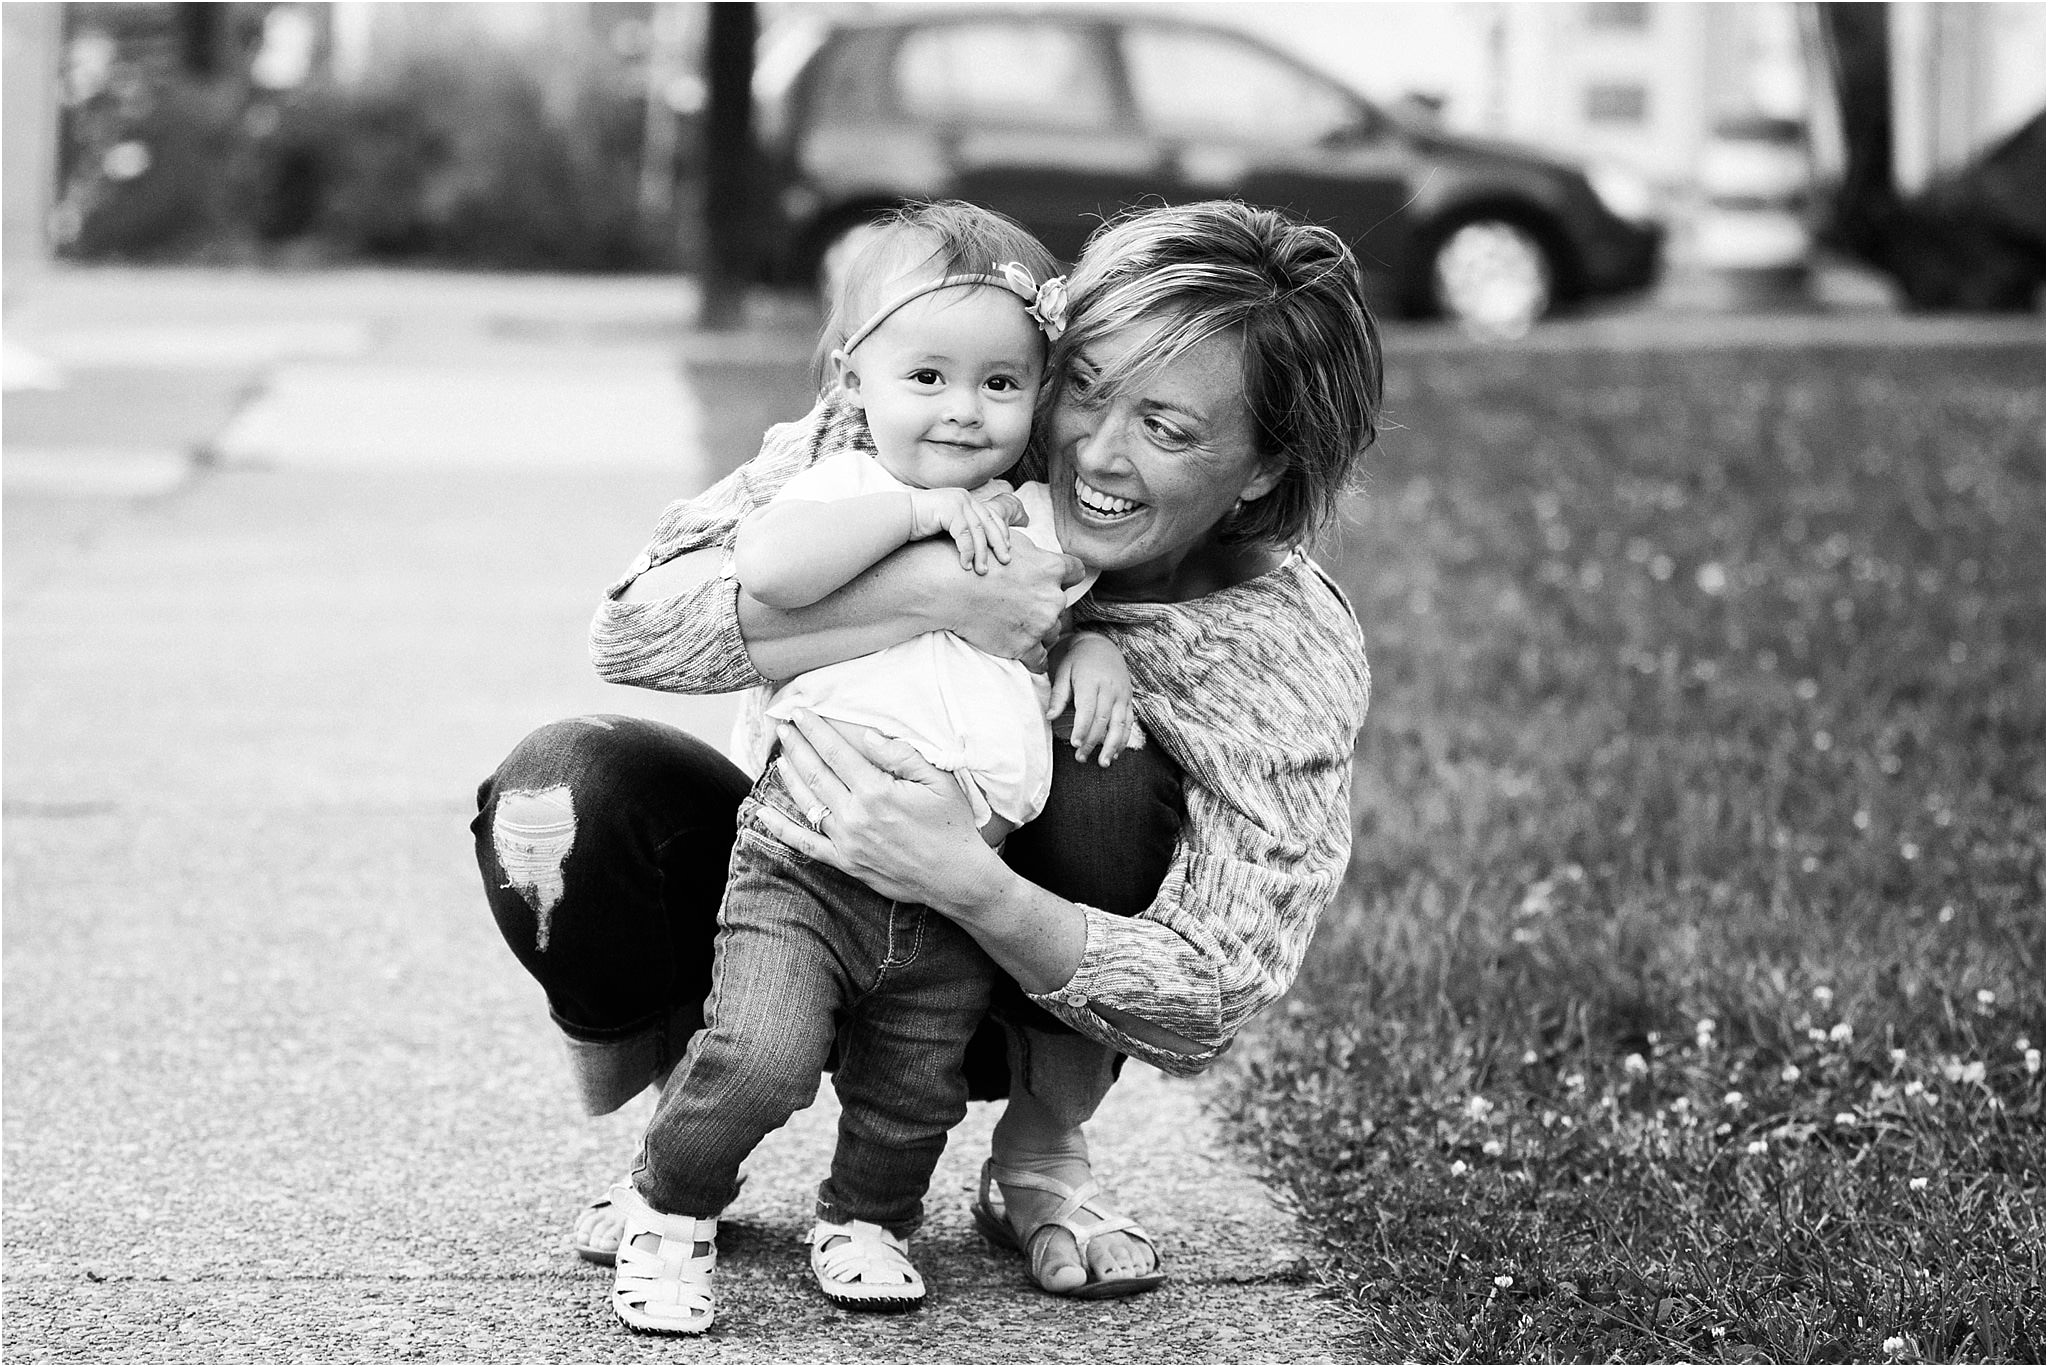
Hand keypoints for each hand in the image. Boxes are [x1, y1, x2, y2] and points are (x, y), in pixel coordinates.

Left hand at [761, 711, 1011, 913]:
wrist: (956, 876)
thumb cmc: (951, 825)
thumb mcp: (937, 781)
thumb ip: (900, 755)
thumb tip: (866, 735)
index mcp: (876, 791)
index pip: (835, 751)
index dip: (814, 729)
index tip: (799, 712)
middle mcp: (855, 815)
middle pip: (815, 772)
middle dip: (796, 745)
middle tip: (782, 725)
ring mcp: (847, 841)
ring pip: (807, 802)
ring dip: (789, 776)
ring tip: (780, 755)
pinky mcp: (846, 862)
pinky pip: (806, 844)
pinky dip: (781, 829)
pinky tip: (763, 814)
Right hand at [909, 485, 1014, 574]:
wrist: (899, 518)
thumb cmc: (920, 525)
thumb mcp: (947, 525)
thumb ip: (963, 529)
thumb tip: (981, 548)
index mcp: (966, 499)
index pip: (990, 516)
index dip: (1001, 533)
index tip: (1008, 549)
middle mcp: (964, 497)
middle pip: (989, 523)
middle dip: (998, 544)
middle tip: (1006, 561)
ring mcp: (957, 502)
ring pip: (978, 531)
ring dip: (982, 553)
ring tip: (983, 571)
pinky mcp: (949, 510)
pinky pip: (964, 535)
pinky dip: (967, 552)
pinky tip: (966, 566)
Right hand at [943, 541, 1082, 671]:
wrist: (949, 587)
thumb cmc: (977, 560)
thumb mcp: (1011, 542)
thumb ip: (1035, 552)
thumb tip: (1042, 555)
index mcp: (1052, 569)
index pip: (1076, 572)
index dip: (1065, 576)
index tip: (1055, 580)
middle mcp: (1052, 598)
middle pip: (1061, 604)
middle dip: (1046, 603)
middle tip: (1022, 600)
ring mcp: (1039, 625)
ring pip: (1052, 630)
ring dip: (1040, 628)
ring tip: (1016, 622)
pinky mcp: (1024, 646)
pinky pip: (1039, 660)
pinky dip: (1033, 657)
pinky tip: (1026, 652)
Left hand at [1046, 632, 1137, 764]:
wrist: (1102, 645)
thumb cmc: (1077, 660)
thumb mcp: (1063, 671)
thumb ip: (1058, 695)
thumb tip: (1049, 717)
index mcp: (1090, 681)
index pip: (1088, 709)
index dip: (1082, 728)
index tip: (1075, 744)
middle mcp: (1109, 689)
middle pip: (1103, 720)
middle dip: (1093, 742)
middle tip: (1080, 758)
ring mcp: (1122, 695)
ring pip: (1120, 724)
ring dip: (1112, 746)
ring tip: (1103, 763)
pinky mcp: (1128, 700)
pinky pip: (1129, 722)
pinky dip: (1123, 739)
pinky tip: (1115, 753)